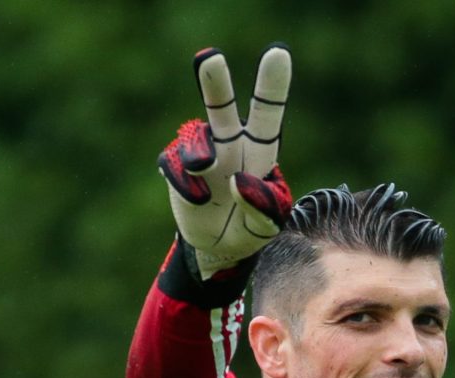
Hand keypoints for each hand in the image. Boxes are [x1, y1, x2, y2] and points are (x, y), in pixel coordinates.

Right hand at [158, 45, 292, 277]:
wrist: (218, 247)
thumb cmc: (250, 228)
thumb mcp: (268, 226)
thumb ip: (264, 206)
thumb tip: (239, 180)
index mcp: (259, 151)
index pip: (267, 116)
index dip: (272, 87)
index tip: (278, 53)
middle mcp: (229, 145)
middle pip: (221, 109)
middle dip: (215, 83)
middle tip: (210, 57)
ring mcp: (201, 156)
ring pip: (195, 137)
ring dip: (199, 154)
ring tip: (205, 169)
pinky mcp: (176, 170)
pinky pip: (177, 168)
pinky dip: (188, 186)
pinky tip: (200, 200)